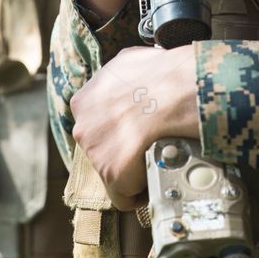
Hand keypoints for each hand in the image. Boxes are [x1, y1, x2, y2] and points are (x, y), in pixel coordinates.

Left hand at [71, 45, 197, 209]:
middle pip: (103, 149)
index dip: (119, 130)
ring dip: (134, 169)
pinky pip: (125, 195)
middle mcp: (83, 128)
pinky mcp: (112, 175)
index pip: (97, 125)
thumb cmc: (160, 73)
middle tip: (152, 144)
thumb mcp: (129, 62)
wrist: (175, 91)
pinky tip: (157, 178)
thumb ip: (119, 79)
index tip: (137, 131)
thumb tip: (133, 81)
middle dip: (124, 149)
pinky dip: (141, 191)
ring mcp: (95, 154)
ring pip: (113, 172)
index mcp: (84, 102)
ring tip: (159, 158)